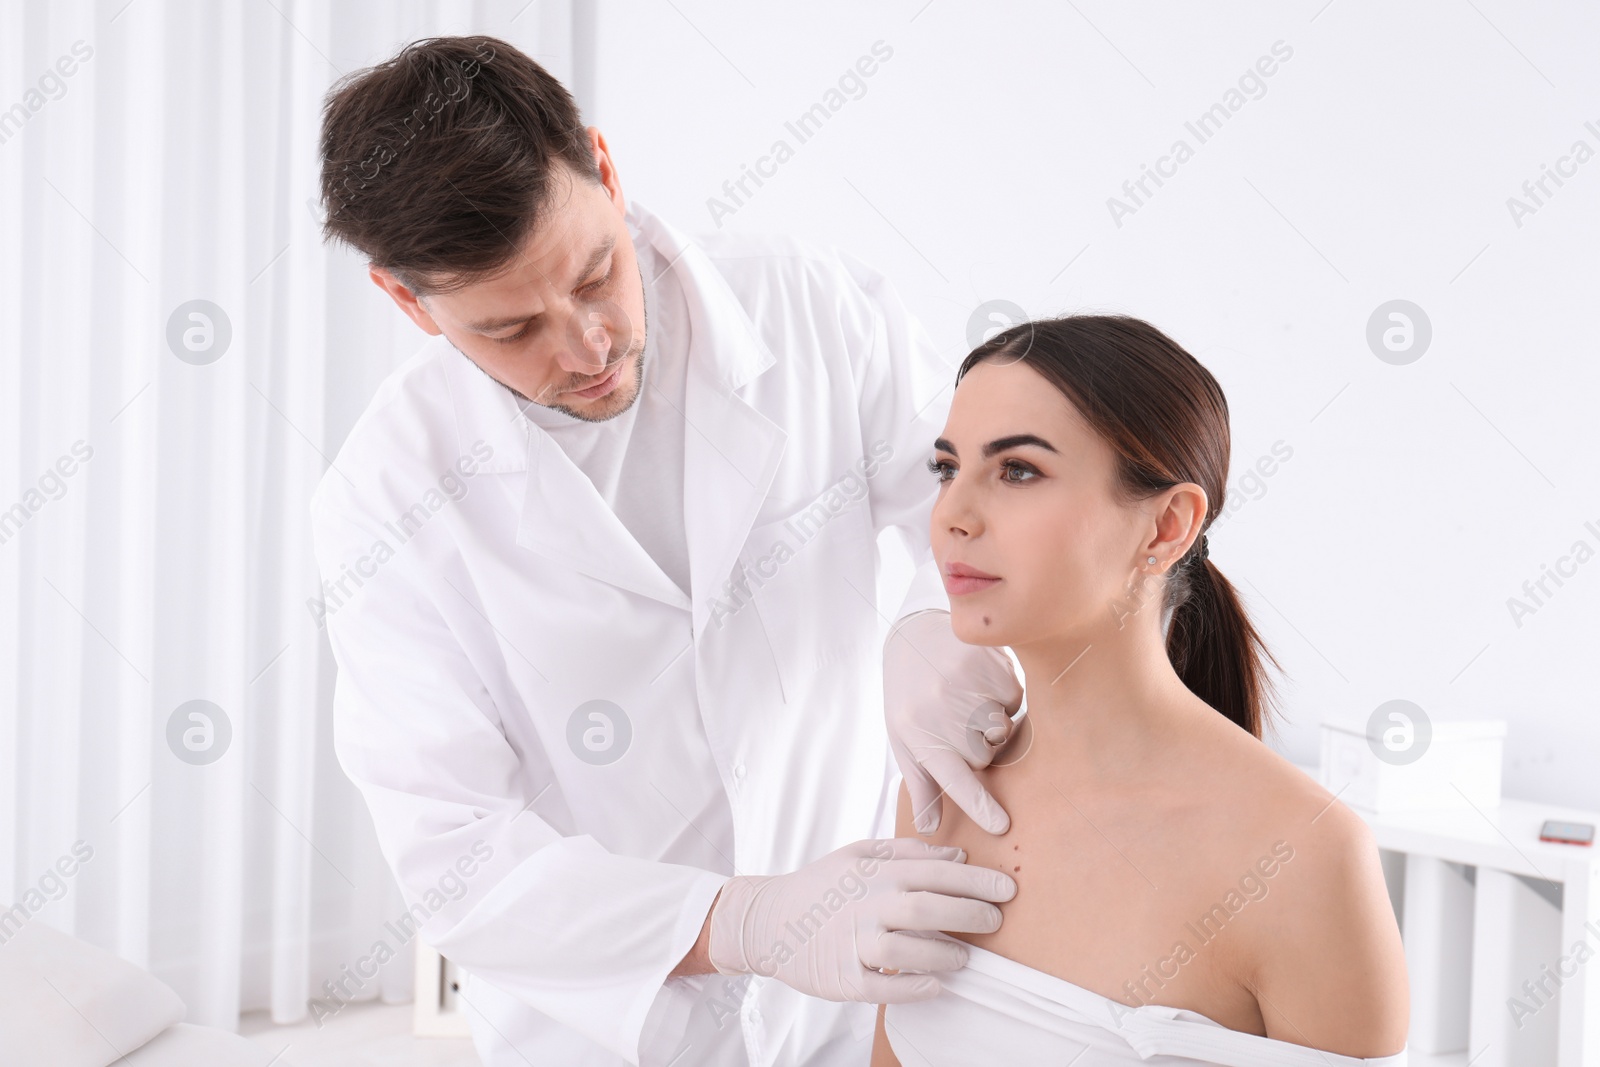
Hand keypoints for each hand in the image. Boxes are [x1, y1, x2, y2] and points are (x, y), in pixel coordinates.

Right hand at [707, 838, 1015, 1002]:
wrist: (768, 920)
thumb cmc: (822, 885)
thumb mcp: (859, 854)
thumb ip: (907, 852)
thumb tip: (956, 857)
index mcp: (874, 872)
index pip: (934, 872)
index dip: (975, 881)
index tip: (1007, 889)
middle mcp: (865, 905)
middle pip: (926, 908)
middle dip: (970, 914)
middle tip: (996, 920)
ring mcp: (852, 943)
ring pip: (905, 950)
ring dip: (944, 953)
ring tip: (966, 956)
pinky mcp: (842, 979)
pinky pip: (883, 987)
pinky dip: (914, 987)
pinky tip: (938, 984)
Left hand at [884, 610, 1022, 834]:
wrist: (913, 638)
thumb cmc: (909, 699)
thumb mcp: (904, 741)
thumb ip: (921, 785)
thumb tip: (928, 828)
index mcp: (920, 736)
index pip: (955, 779)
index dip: (979, 805)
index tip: (1001, 825)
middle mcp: (943, 712)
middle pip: (986, 757)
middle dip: (977, 747)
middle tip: (954, 721)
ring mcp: (968, 686)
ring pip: (1003, 730)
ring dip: (991, 722)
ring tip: (966, 700)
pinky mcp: (990, 665)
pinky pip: (1014, 700)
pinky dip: (1003, 696)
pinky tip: (979, 682)